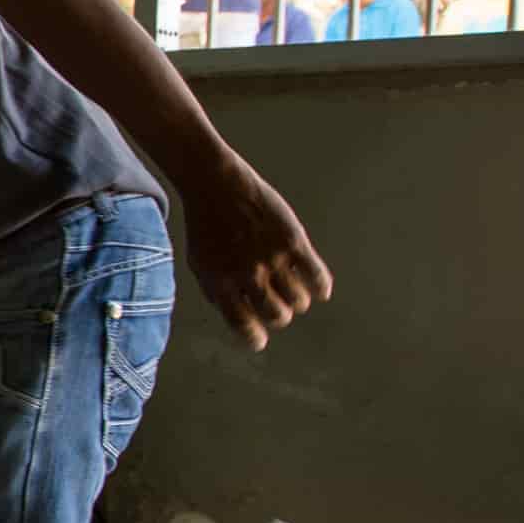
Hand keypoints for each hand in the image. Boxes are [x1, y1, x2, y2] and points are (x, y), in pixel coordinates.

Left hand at [181, 158, 329, 349]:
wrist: (215, 185)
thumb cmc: (206, 227)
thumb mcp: (202, 266)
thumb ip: (220, 296)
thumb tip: (243, 325)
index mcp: (221, 285)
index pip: (245, 328)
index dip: (255, 338)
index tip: (260, 337)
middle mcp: (248, 275)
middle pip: (279, 317)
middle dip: (280, 315)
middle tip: (277, 303)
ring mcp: (272, 258)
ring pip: (299, 301)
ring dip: (298, 300)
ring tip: (291, 287)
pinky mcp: (293, 241)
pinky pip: (318, 277)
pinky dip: (321, 287)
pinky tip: (318, 287)